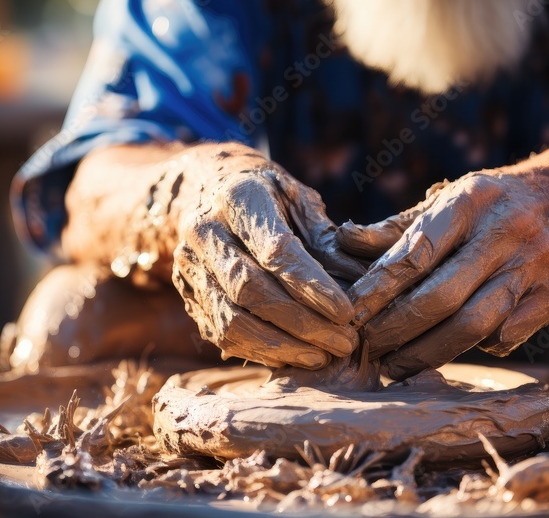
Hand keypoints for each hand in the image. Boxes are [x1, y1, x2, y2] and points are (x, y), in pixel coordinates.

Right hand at [171, 144, 365, 369]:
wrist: (209, 191)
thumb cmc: (271, 198)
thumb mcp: (302, 200)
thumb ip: (327, 239)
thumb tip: (361, 285)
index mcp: (238, 196)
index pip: (275, 250)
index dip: (312, 286)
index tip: (347, 313)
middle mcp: (204, 229)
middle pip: (251, 289)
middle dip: (302, 324)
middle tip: (344, 342)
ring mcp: (189, 265)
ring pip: (231, 319)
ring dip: (281, 347)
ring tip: (322, 356)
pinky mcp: (187, 295)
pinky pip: (220, 334)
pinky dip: (258, 352)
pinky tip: (293, 356)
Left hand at [337, 169, 548, 379]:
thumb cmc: (495, 201)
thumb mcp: (452, 198)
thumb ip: (400, 227)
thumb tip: (344, 240)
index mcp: (471, 202)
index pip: (417, 251)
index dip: (378, 286)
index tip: (351, 312)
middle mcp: (505, 233)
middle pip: (443, 297)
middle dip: (397, 329)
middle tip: (368, 348)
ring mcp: (534, 268)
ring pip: (475, 325)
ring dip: (428, 353)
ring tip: (396, 366)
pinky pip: (506, 335)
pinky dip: (473, 348)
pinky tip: (447, 353)